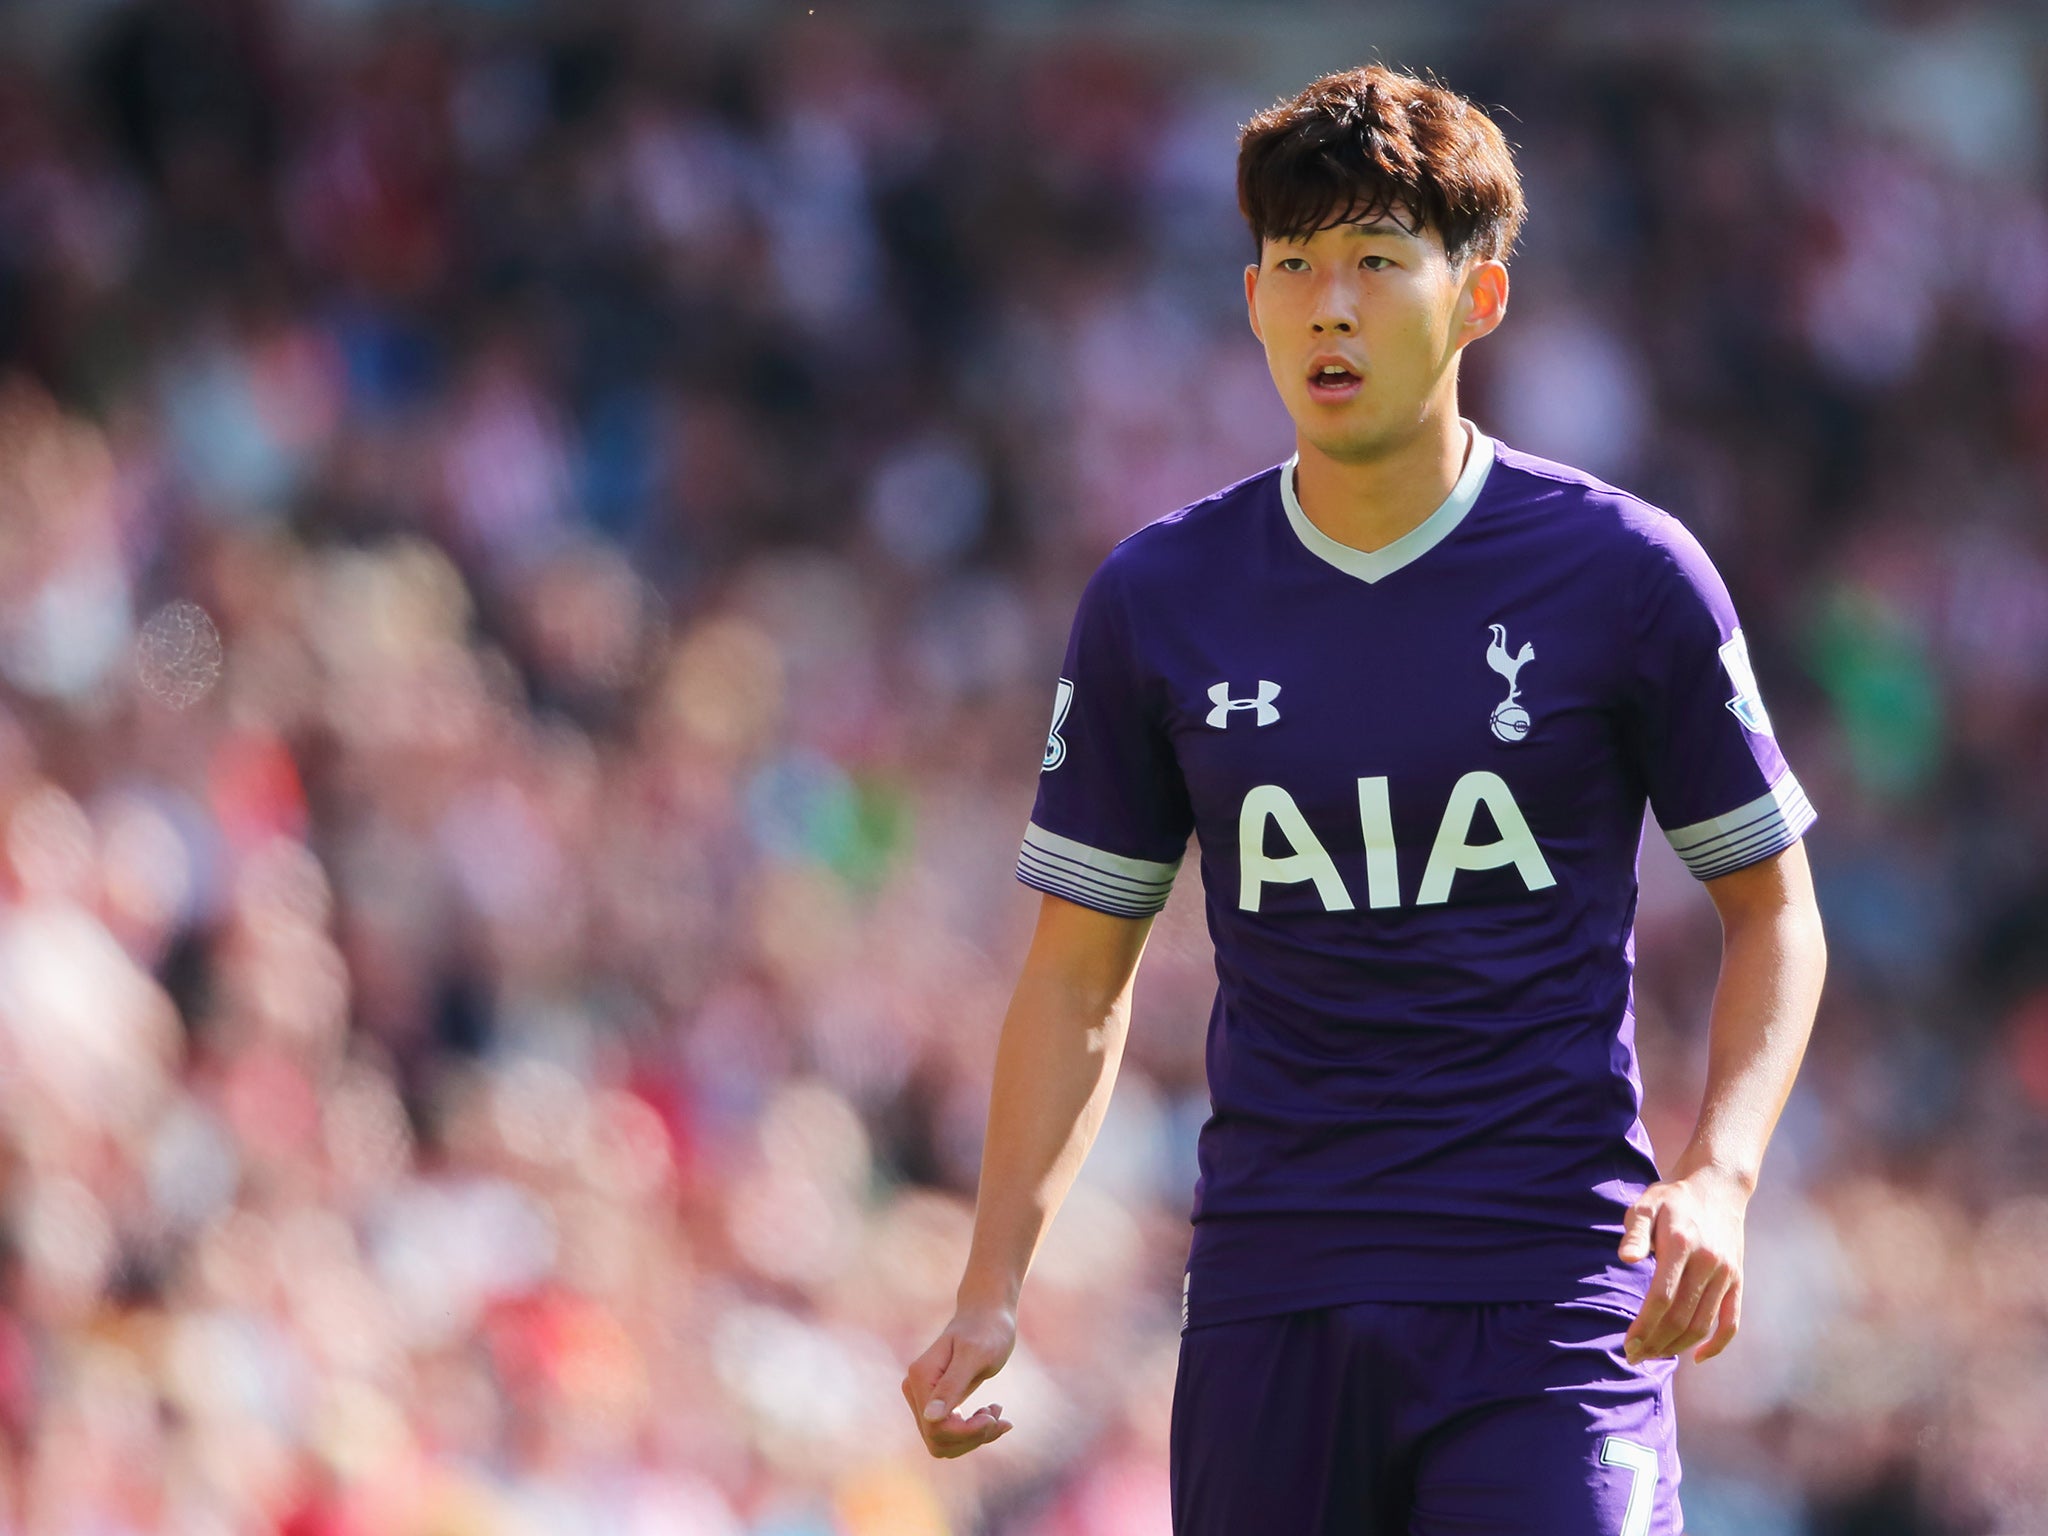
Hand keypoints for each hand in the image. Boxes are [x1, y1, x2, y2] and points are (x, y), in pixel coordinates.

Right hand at [902, 1304, 1017, 1458]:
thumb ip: (952, 1386)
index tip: (993, 1415)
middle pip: (937, 1440)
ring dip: (974, 1435)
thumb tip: (930, 1418)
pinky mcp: (935, 1401)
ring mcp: (923, 1397)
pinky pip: (949, 1432)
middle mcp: (914, 1389)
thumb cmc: (986, 1330)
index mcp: (920, 1377)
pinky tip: (991, 1412)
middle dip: (971, 1436)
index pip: (935, 1428)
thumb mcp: (975, 1356)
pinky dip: (973, 1430)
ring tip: (997, 1412)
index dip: (966, 1432)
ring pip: (943, 1441)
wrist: (988, 1313)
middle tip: (998, 1416)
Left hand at [1617, 1165, 1748, 1364]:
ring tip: (1654, 1355)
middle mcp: (1708, 1262)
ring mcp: (1725, 1273)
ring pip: (1702, 1324)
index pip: (1661, 1296)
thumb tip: (1626, 1258)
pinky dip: (1717, 1344)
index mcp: (1681, 1243)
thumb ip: (1634, 1232)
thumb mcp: (1645, 1205)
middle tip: (1634, 1356)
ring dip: (1677, 1346)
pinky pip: (1731, 1321)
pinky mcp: (1737, 1280)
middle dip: (1656, 1342)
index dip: (1644, 1326)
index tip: (1628, 1344)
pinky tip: (1697, 1357)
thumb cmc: (1671, 1198)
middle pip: (1681, 1316)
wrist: (1716, 1186)